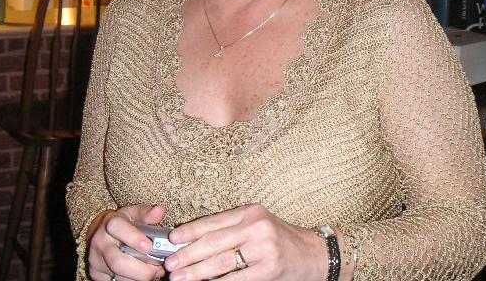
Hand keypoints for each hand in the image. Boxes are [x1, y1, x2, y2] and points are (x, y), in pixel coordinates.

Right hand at [87, 204, 167, 280]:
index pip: (117, 228)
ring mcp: (96, 260)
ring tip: (155, 273)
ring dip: (139, 277)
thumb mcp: (133, 213)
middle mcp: (100, 243)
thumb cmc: (123, 223)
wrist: (101, 233)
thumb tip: (160, 211)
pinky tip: (142, 277)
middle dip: (141, 269)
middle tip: (159, 269)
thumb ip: (147, 213)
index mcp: (110, 224)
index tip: (149, 247)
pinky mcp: (96, 274)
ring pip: (117, 275)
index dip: (133, 238)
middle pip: (118, 262)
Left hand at [164, 203, 325, 280]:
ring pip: (221, 262)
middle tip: (170, 265)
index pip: (213, 221)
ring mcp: (264, 249)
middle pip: (214, 242)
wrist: (314, 254)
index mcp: (251, 211)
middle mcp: (257, 227)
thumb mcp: (258, 224)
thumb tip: (194, 240)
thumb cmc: (281, 240)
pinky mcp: (268, 270)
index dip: (190, 231)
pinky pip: (236, 279)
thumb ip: (231, 228)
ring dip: (197, 272)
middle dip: (188, 255)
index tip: (173, 239)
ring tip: (180, 278)